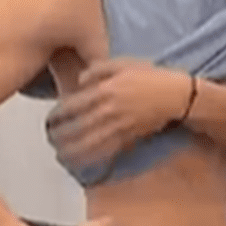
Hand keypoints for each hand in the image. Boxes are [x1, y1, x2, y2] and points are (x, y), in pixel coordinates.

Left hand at [45, 59, 190, 167]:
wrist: (177, 95)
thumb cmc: (151, 76)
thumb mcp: (124, 63)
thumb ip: (98, 69)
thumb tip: (79, 81)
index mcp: (104, 90)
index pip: (72, 106)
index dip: (57, 116)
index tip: (48, 121)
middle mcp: (108, 110)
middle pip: (76, 127)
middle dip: (60, 136)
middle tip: (49, 140)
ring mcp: (118, 126)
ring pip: (88, 142)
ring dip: (71, 151)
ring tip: (59, 155)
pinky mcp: (128, 137)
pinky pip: (105, 150)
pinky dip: (91, 158)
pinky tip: (81, 162)